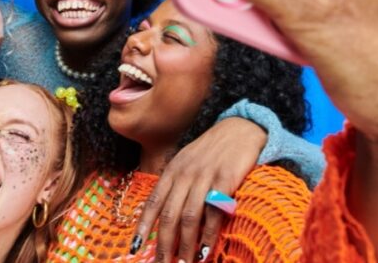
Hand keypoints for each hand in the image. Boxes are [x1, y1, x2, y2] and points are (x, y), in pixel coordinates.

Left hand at [134, 118, 265, 262]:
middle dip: (164, 244)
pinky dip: (209, 234)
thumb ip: (176, 185)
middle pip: (170, 215)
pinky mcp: (225, 179)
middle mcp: (184, 174)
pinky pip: (214, 211)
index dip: (143, 227)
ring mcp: (204, 176)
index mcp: (172, 171)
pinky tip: (206, 251)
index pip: (153, 202)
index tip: (135, 248)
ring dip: (185, 245)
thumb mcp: (188, 162)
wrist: (241, 128)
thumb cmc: (213, 151)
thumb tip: (165, 217)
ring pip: (189, 217)